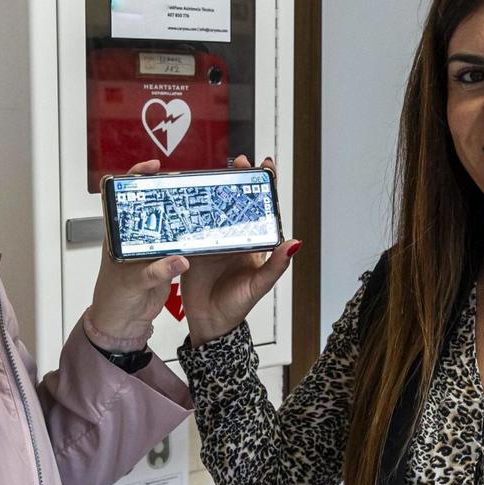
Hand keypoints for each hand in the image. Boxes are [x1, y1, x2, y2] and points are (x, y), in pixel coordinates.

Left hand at [88, 160, 187, 347]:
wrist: (123, 324)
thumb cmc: (113, 300)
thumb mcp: (132, 283)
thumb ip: (155, 271)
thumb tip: (179, 260)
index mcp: (119, 235)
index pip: (126, 197)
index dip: (137, 177)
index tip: (153, 168)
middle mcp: (136, 237)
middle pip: (152, 205)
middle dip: (168, 191)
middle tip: (186, 182)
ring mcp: (152, 248)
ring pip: (168, 222)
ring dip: (181, 213)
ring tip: (198, 201)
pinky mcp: (165, 261)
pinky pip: (179, 244)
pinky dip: (190, 237)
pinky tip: (202, 230)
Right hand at [179, 157, 298, 346]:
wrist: (209, 323)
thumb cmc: (237, 305)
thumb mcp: (259, 285)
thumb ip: (276, 265)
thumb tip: (295, 242)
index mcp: (253, 242)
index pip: (262, 208)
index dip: (265, 186)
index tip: (265, 166)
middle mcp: (234, 237)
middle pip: (236, 201)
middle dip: (237, 179)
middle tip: (239, 161)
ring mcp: (212, 240)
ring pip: (214, 208)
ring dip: (214, 189)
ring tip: (215, 172)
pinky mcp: (192, 246)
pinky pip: (191, 224)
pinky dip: (190, 209)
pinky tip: (189, 195)